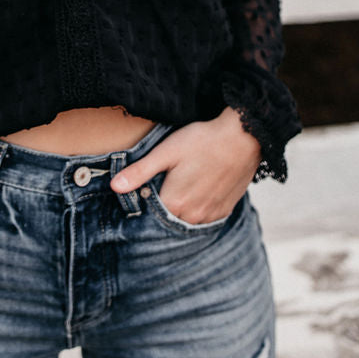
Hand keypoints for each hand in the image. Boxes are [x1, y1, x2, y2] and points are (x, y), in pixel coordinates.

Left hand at [110, 109, 260, 224]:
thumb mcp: (166, 152)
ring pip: (187, 219)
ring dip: (181, 209)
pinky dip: (198, 209)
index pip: (150, 213)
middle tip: (166, 183)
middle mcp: (192, 216)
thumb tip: (114, 187)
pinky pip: (205, 218)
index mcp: (174, 203)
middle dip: (163, 207)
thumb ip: (140, 172)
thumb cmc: (202, 141)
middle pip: (168, 218)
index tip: (144, 190)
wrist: (243, 138)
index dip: (145, 201)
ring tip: (182, 186)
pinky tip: (198, 191)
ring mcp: (211, 215)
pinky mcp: (225, 210)